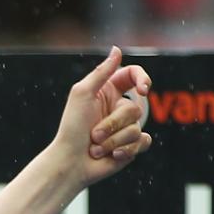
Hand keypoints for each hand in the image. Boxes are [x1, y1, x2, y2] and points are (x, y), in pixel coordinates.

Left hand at [50, 46, 154, 186]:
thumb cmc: (71, 128)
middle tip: (93, 134)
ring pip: (137, 129)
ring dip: (113, 141)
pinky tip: (112, 156)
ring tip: (95, 147)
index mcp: (108, 90)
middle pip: (136, 109)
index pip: (133, 75)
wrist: (70, 163)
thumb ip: (102, 72)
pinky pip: (143, 142)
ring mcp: (126, 127)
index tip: (142, 89)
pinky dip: (126, 150)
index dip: (142, 79)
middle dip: (113, 124)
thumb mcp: (82, 93)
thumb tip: (117, 50)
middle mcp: (119, 107)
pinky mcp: (131, 146)